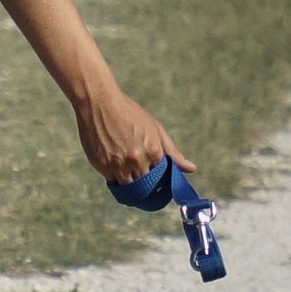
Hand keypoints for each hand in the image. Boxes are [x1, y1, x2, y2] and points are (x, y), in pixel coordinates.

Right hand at [74, 83, 190, 185]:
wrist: (98, 102)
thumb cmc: (128, 113)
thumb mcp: (154, 129)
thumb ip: (172, 152)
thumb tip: (192, 169)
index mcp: (153, 151)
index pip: (162, 179)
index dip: (160, 181)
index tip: (156, 181)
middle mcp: (137, 160)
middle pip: (146, 187)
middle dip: (146, 186)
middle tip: (142, 180)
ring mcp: (118, 164)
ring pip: (129, 189)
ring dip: (131, 186)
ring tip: (129, 174)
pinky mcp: (102, 165)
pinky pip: (113, 183)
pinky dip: (116, 180)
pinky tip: (116, 168)